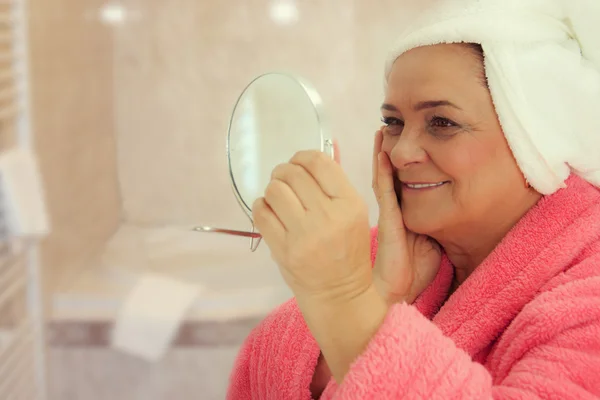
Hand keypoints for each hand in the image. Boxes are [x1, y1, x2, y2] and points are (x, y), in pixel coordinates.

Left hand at [252, 150, 372, 301]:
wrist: (340, 294)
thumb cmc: (347, 251)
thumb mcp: (353, 214)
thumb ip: (337, 181)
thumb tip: (328, 144)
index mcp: (350, 204)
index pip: (319, 163)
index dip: (302, 157)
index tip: (298, 163)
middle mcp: (328, 217)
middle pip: (293, 173)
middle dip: (283, 171)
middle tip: (283, 179)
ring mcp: (305, 234)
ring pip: (275, 190)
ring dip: (272, 189)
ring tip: (277, 197)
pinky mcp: (284, 249)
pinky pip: (261, 213)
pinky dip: (261, 206)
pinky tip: (270, 211)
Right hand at [372, 128, 441, 304]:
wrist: (402, 290)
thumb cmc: (416, 270)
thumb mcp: (434, 240)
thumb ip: (437, 223)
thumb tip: (451, 207)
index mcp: (404, 213)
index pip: (400, 181)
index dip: (398, 162)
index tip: (400, 141)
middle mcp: (394, 209)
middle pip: (389, 174)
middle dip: (387, 151)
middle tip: (386, 127)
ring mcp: (389, 213)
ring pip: (384, 177)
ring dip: (382, 154)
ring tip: (381, 131)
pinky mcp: (389, 219)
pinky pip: (385, 191)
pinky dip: (383, 172)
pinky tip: (382, 155)